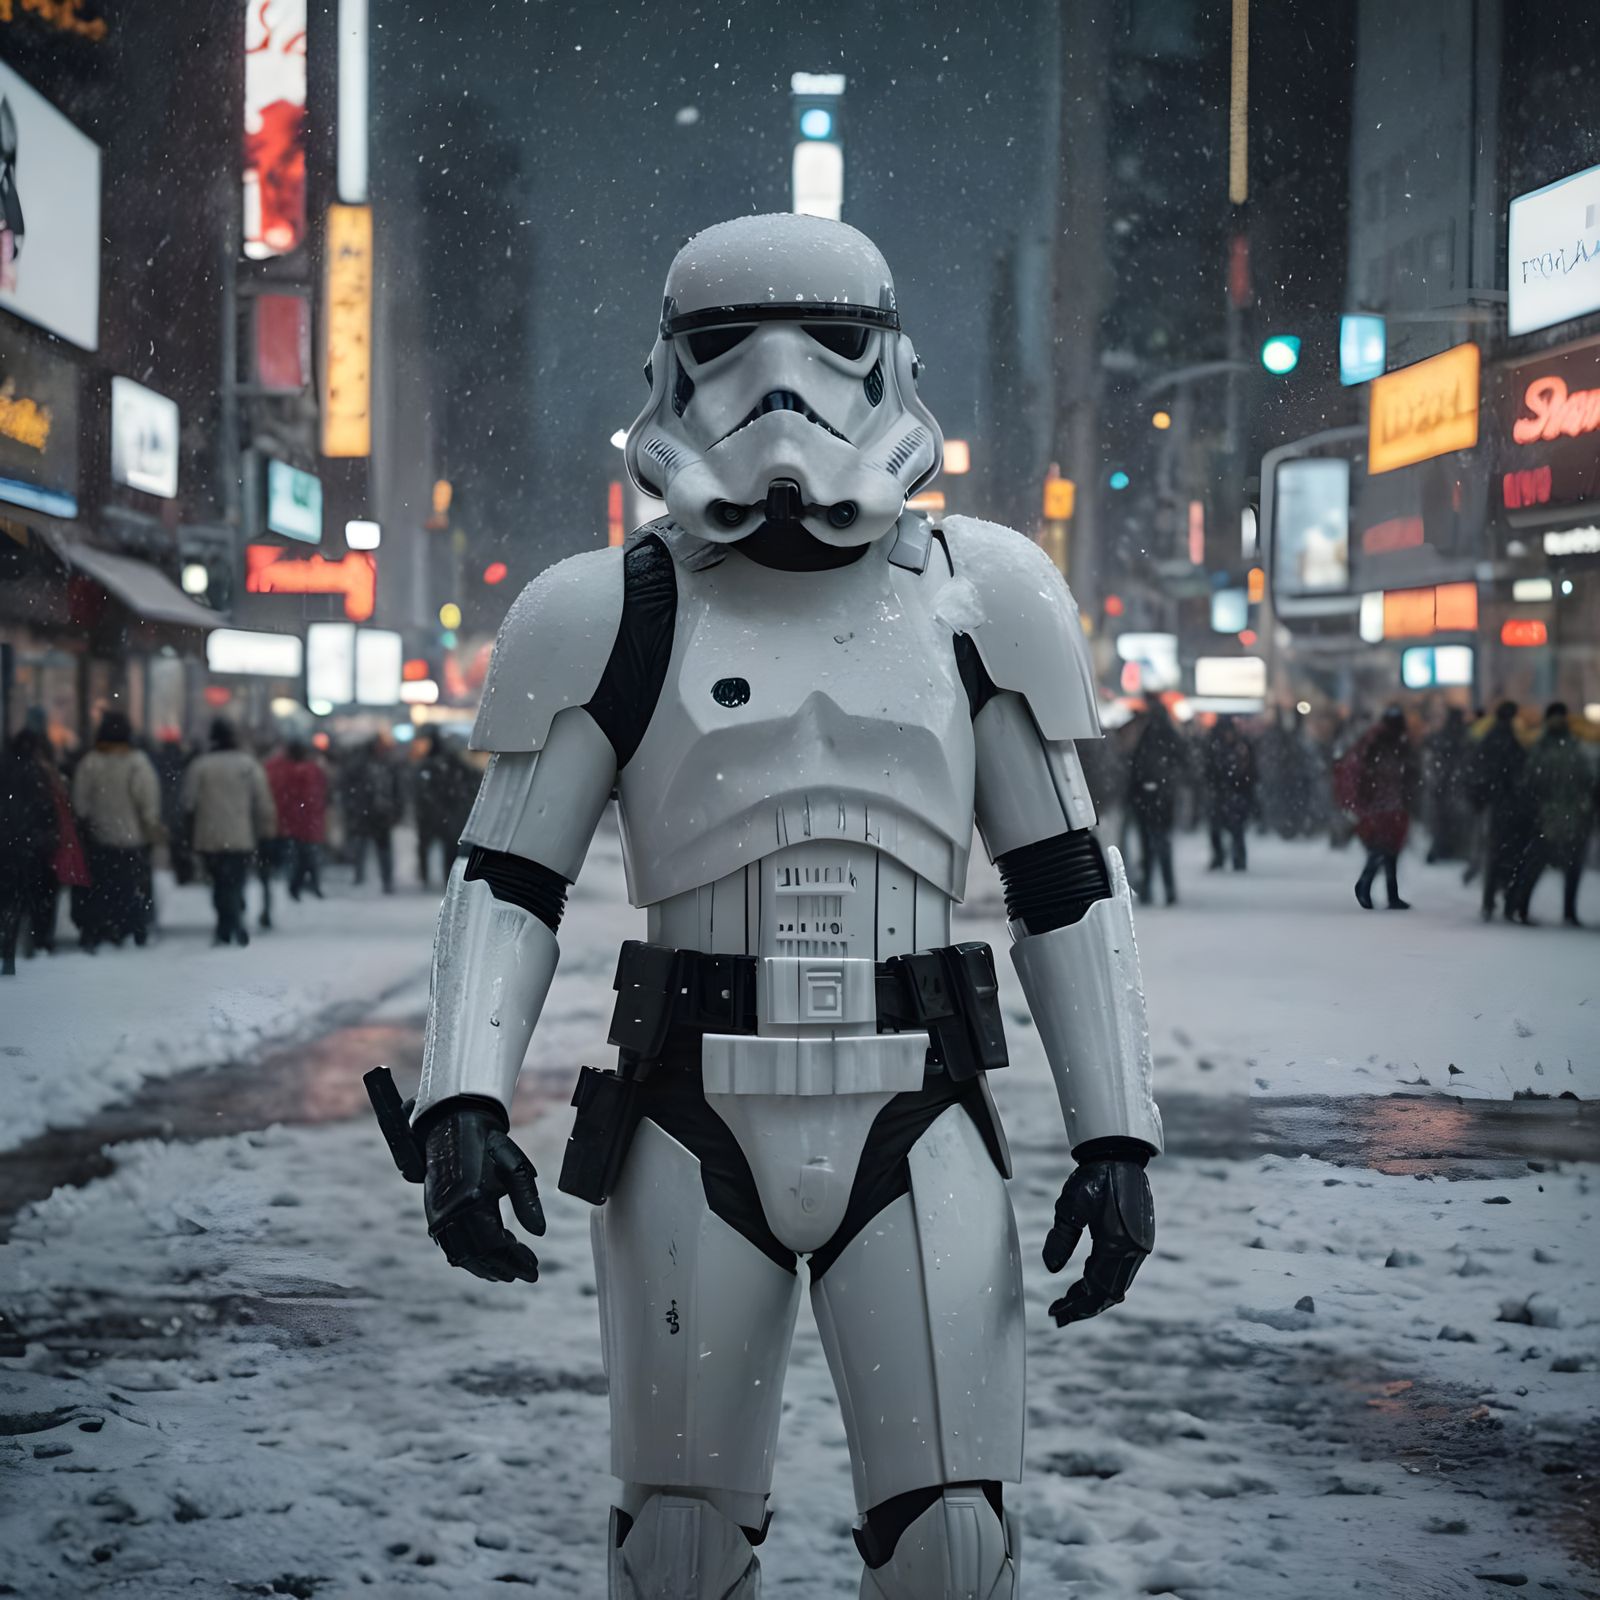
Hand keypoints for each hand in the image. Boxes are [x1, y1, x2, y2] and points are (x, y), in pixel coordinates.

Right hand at [419, 1098, 545, 1281]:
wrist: (451, 1125)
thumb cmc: (488, 1144)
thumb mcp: (514, 1166)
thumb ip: (527, 1200)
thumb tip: (539, 1232)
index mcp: (475, 1200)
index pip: (497, 1244)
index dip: (516, 1260)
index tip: (534, 1268)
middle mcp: (453, 1213)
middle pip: (480, 1255)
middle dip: (505, 1268)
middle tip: (527, 1273)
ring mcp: (439, 1215)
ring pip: (462, 1255)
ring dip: (486, 1267)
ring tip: (508, 1272)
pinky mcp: (433, 1213)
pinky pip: (450, 1246)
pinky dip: (468, 1257)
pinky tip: (485, 1258)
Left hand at [1042, 1145, 1154, 1325]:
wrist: (1119, 1153)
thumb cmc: (1094, 1176)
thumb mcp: (1069, 1207)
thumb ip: (1061, 1239)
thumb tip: (1051, 1269)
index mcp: (1118, 1245)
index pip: (1097, 1290)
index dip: (1077, 1306)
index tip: (1057, 1314)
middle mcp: (1134, 1251)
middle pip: (1109, 1293)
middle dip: (1084, 1306)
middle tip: (1059, 1315)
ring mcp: (1140, 1246)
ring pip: (1117, 1284)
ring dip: (1094, 1296)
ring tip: (1069, 1302)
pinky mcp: (1139, 1239)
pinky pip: (1121, 1271)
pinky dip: (1103, 1281)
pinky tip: (1086, 1281)